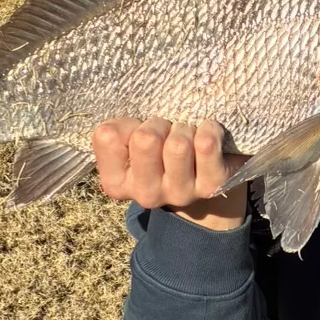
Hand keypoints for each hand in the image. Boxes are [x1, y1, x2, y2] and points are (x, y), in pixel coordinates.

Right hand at [92, 118, 246, 229]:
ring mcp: (180, 194)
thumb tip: (122, 132)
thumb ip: (114, 131)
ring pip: (177, 144)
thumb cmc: (158, 148)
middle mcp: (145, 195)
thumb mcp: (128, 140)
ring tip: (187, 137)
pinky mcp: (211, 186)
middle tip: (166, 133)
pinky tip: (207, 135)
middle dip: (158, 125)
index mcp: (116, 184)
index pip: (108, 137)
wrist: (200, 171)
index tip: (140, 133)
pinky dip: (209, 129)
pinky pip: (206, 145)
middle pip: (145, 139)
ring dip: (184, 129)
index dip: (128, 125)